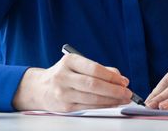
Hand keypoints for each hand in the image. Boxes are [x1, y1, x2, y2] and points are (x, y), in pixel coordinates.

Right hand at [12, 53, 132, 111]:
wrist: (40, 88)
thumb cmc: (64, 75)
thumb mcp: (78, 65)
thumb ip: (100, 69)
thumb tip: (121, 79)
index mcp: (69, 61)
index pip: (94, 69)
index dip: (111, 76)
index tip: (123, 81)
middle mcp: (64, 76)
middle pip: (93, 85)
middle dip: (114, 90)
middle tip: (127, 92)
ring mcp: (63, 92)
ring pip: (92, 98)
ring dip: (111, 100)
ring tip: (123, 99)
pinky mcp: (64, 107)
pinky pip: (88, 107)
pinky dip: (102, 106)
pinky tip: (112, 105)